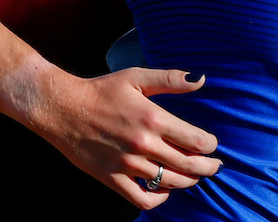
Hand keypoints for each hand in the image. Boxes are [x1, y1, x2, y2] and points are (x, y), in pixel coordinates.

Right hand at [23, 67, 221, 210]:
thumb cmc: (101, 91)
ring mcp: (127, 164)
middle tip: (215, 166)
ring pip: (170, 183)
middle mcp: (143, 144)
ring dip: (188, 182)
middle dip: (208, 168)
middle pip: (188, 165)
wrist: (62, 108)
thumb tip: (201, 79)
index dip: (210, 146)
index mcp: (153, 118)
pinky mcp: (111, 178)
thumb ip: (171, 79)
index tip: (212, 145)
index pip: (196, 141)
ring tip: (194, 176)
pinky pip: (142, 199)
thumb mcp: (137, 77)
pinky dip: (159, 199)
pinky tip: (164, 190)